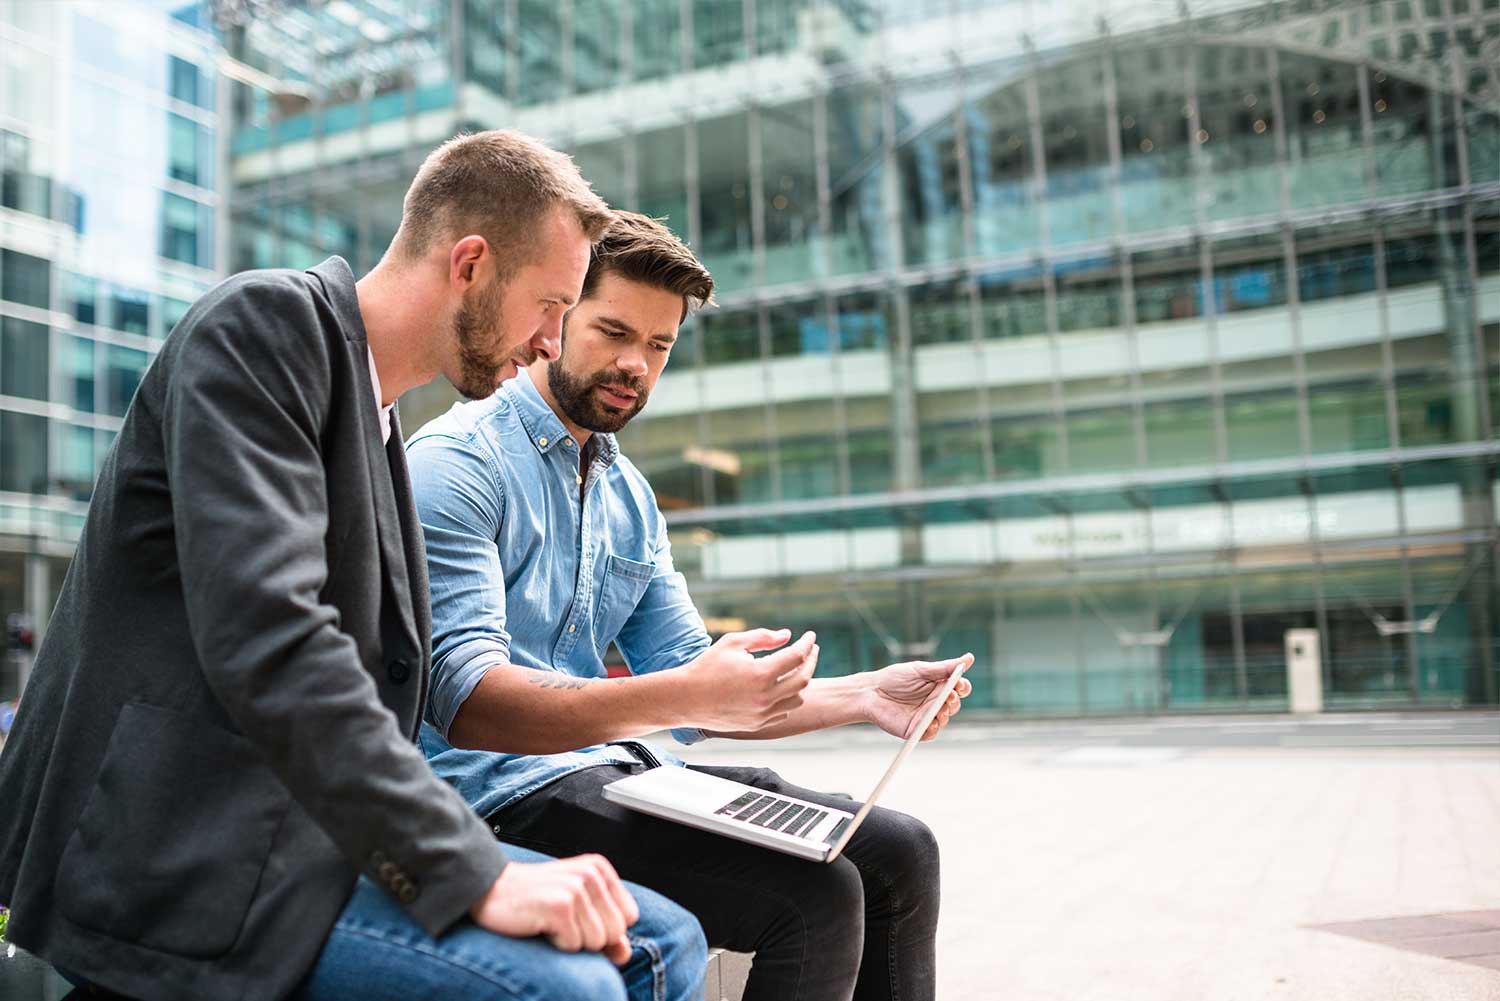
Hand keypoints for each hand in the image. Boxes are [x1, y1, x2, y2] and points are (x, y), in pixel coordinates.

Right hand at [469, 854, 639, 964]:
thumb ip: (606, 929)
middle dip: (588, 937)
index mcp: (599, 868)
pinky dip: (555, 943)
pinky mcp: (559, 906)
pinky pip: (574, 945)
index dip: (604, 927)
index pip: (628, 917)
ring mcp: (575, 888)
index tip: (577, 917)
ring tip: (548, 921)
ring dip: (570, 941)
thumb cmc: (534, 900)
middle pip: (615, 932)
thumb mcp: (576, 908)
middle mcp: (591, 873)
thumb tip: (625, 954)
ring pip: (596, 942)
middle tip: (560, 920)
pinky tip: (539, 924)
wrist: (488, 890)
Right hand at [682, 629, 818, 732]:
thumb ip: (762, 637)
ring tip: (795, 668)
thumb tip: (787, 635)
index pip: (796, 657)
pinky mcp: (757, 724)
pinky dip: (787, 699)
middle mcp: (765, 697)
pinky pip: (783, 712)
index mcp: (760, 674)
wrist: (686, 699)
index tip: (811, 636)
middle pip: (803, 679)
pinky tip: (781, 687)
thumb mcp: (733, 643)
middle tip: (811, 650)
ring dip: (800, 682)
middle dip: (811, 661)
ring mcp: (762, 713)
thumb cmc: (707, 666)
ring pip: (796, 699)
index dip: (807, 644)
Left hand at [863, 654, 973, 740]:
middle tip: (949, 696)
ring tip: (938, 708)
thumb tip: (969, 658)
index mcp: (938, 686)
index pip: (958, 688)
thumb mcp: (921, 670)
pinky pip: (930, 733)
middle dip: (954, 701)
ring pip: (944, 719)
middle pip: (954, 704)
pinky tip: (931, 723)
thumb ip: (945, 667)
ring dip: (944, 714)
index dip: (963, 687)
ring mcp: (926, 716)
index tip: (960, 684)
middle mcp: (934, 702)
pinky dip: (933, 729)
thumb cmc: (894, 678)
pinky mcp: (916, 729)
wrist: (871, 693)